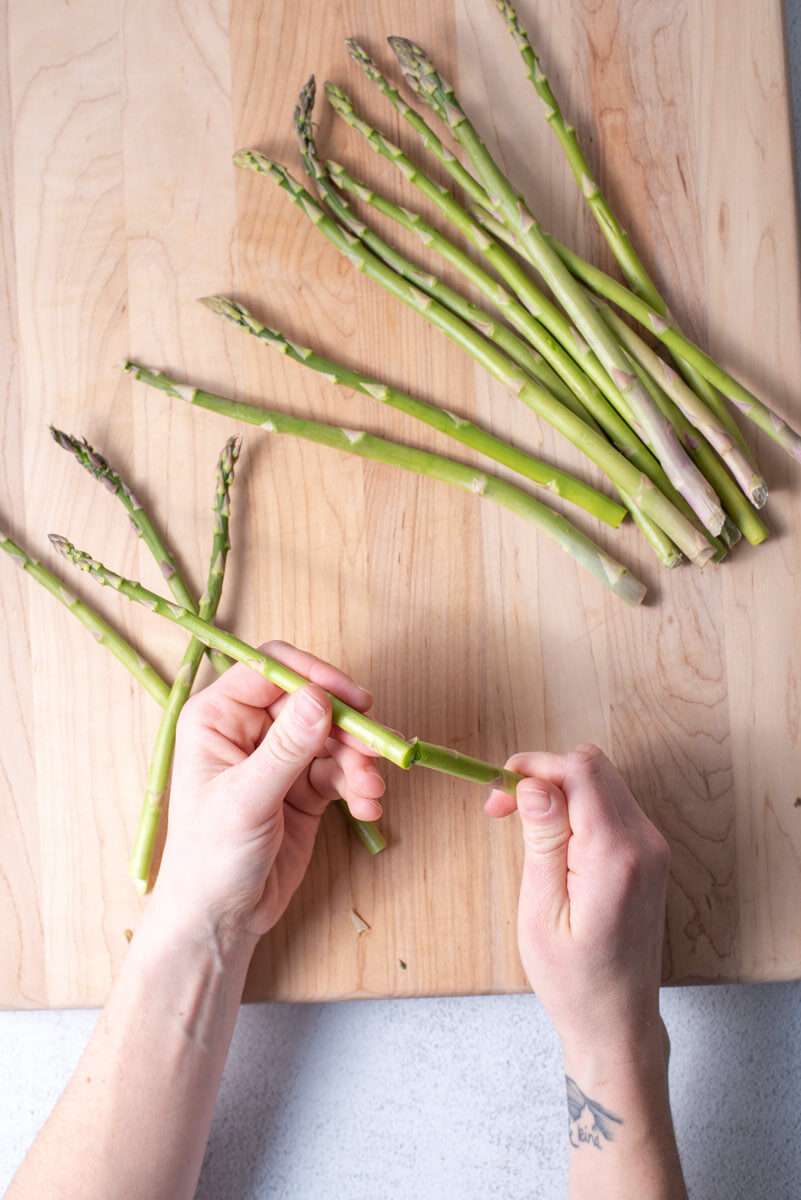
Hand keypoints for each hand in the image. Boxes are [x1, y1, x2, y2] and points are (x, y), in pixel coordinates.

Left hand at [152, 641, 385, 942]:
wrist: (221, 919)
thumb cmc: (210, 858)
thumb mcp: (247, 799)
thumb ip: (286, 748)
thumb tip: (320, 698)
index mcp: (217, 717)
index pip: (271, 670)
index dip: (314, 676)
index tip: (352, 699)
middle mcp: (249, 729)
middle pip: (312, 702)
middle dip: (346, 727)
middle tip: (375, 749)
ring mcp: (279, 758)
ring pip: (333, 736)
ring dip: (358, 761)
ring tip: (371, 791)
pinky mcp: (304, 787)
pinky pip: (341, 770)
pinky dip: (359, 784)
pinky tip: (367, 807)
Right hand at [486, 744, 670, 1060]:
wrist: (617, 1020)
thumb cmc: (572, 978)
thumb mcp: (542, 911)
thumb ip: (543, 840)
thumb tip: (534, 784)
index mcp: (616, 855)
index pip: (580, 770)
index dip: (533, 768)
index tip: (498, 796)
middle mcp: (644, 842)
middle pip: (593, 766)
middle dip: (542, 775)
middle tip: (503, 809)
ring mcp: (652, 847)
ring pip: (602, 780)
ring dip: (559, 789)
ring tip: (525, 828)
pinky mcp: (649, 854)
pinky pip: (611, 805)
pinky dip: (577, 807)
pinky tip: (554, 840)